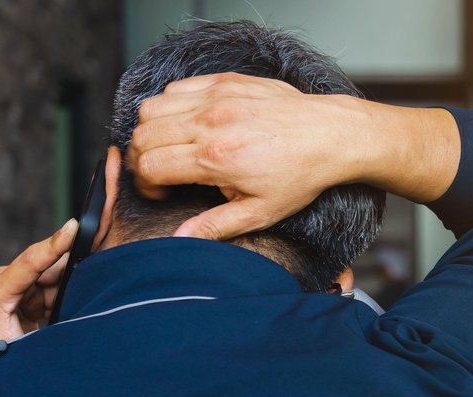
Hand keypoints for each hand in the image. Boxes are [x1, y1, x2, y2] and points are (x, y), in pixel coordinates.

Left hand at [0, 219, 76, 368]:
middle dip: (74, 263)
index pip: (31, 262)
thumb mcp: (22, 348)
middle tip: (102, 256)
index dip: (55, 244)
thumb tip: (78, 309)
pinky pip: (55, 290)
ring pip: (56, 278)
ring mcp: (16, 290)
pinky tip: (77, 302)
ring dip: (74, 285)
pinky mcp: (26, 299)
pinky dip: (69, 295)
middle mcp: (4, 284)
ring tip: (85, 297)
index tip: (74, 227)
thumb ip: (48, 328)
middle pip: (49, 266)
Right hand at [128, 73, 458, 240]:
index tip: (160, 191)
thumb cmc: (300, 176)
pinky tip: (188, 124)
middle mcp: (211, 124)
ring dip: (152, 130)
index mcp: (216, 159)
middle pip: (143, 136)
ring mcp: (217, 98)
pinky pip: (177, 88)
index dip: (145, 184)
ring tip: (171, 147)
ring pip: (153, 107)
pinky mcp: (226, 82)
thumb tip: (181, 238)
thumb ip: (215, 225)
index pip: (150, 166)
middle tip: (159, 172)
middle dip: (141, 158)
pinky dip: (171, 105)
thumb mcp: (260, 212)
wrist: (331, 136)